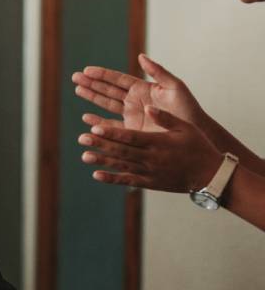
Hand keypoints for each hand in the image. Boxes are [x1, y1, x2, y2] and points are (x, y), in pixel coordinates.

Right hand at [73, 54, 204, 132]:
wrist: (192, 132)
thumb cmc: (187, 109)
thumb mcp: (175, 86)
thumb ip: (158, 72)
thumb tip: (141, 56)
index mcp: (142, 88)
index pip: (117, 80)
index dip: (102, 74)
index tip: (87, 70)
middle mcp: (134, 100)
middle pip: (107, 90)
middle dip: (91, 83)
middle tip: (75, 77)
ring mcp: (131, 115)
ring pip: (106, 104)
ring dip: (91, 97)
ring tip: (76, 90)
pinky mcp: (130, 130)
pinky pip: (110, 125)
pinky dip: (98, 121)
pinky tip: (86, 117)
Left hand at [78, 106, 224, 191]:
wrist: (209, 175)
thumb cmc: (198, 147)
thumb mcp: (185, 128)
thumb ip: (165, 118)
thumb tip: (148, 106)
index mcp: (158, 142)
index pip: (130, 137)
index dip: (111, 132)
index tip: (94, 126)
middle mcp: (151, 158)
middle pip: (121, 151)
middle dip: (100, 144)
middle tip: (81, 137)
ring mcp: (148, 172)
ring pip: (121, 166)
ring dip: (102, 161)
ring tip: (84, 155)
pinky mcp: (148, 183)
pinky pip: (127, 181)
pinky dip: (111, 178)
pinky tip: (96, 175)